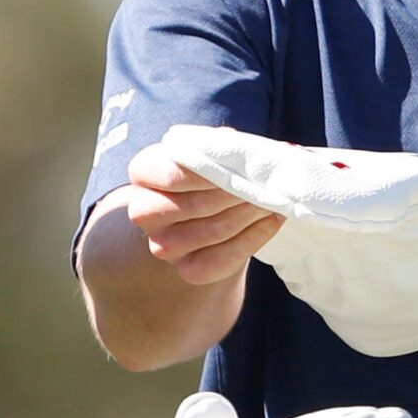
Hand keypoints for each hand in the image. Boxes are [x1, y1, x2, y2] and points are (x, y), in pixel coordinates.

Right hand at [125, 141, 285, 284]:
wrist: (208, 217)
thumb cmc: (208, 176)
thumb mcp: (210, 152)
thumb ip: (220, 147)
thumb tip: (243, 147)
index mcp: (144, 173)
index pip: (173, 175)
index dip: (211, 172)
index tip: (242, 166)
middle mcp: (144, 212)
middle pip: (194, 205)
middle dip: (236, 193)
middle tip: (266, 184)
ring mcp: (163, 245)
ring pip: (214, 230)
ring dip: (250, 214)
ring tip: (273, 198)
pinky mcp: (187, 270)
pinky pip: (224, 258)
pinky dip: (255, 237)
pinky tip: (272, 220)